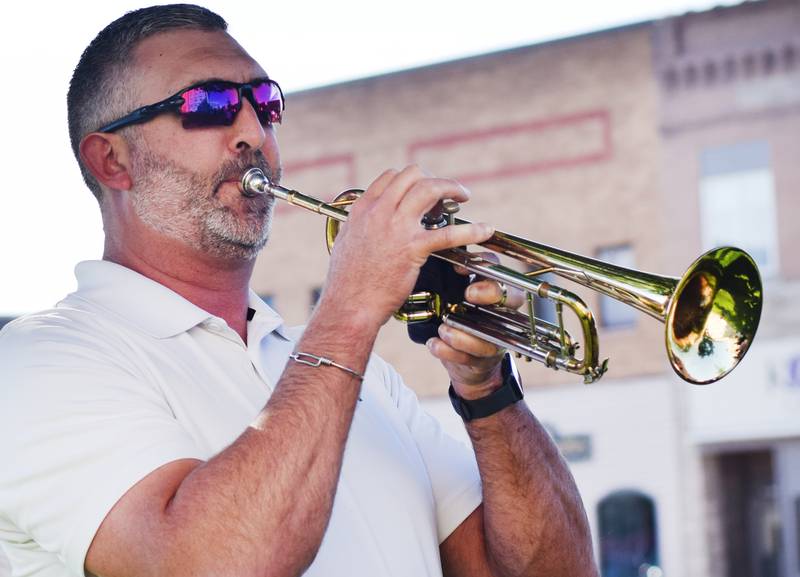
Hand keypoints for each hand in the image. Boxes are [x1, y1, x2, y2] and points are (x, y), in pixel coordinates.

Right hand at [317, 166, 493, 332]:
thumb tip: (366, 223)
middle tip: (446, 192)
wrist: (349, 305)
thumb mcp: (346, 243)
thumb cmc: (347, 282)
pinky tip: (484, 230)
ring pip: (429, 189)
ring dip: (452, 187)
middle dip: (434, 178)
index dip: (411, 179)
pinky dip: (471, 230)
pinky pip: (447, 233)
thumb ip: (360, 227)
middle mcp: (379, 212)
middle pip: (412, 175)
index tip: (423, 189)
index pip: (390, 177)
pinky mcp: (412, 248)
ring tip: (463, 196)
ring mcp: (396, 228)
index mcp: (362, 210)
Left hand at [427, 257, 523, 398]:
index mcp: (494, 291)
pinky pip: (470, 357)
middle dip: (490, 293)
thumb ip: (449, 276)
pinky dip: (449, 352)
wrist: (463, 358)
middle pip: (512, 298)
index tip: (460, 266)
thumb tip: (432, 249)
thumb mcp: (454, 293)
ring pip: (490, 334)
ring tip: (443, 329)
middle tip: (468, 294)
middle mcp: (502, 313)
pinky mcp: (483, 359)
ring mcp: (497, 338)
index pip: (500, 272)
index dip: (485, 266)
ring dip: (463, 333)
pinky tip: (434, 344)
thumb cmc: (458, 316)